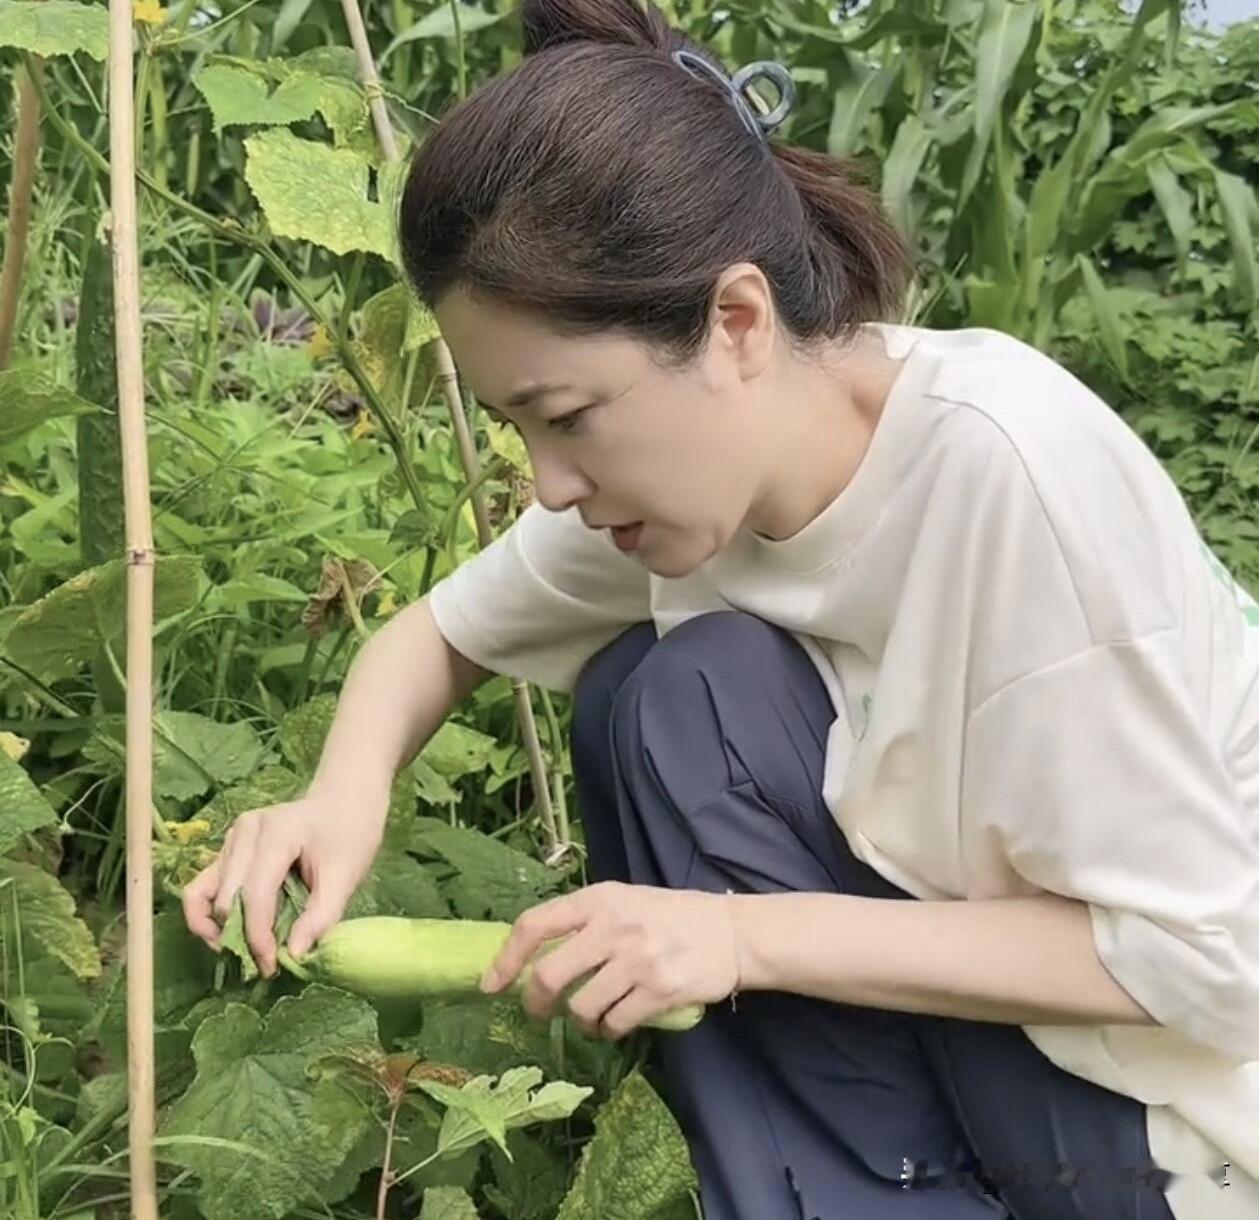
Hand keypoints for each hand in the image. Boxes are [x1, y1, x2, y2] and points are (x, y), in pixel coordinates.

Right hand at [181, 788, 386, 977]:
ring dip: (218, 928)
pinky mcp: (228, 849)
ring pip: (204, 893)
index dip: (258, 938)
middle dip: (238, 938)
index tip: (271, 967)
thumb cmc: (351, 833)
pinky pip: (206, 886)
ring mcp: (231, 839)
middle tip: (262, 963)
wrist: (345, 800)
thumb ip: (321, 916)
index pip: (254, 896)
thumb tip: (294, 955)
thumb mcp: (346, 875)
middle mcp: (244, 833)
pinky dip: (212, 914)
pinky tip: (231, 933)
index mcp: (275, 834)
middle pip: (225, 898)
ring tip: (242, 952)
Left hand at [480, 880, 741, 1039]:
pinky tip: (614, 1025)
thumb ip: (585, 922)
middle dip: (536, 1003)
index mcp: (599, 899)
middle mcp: (614, 927)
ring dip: (579, 1022)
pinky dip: (607, 1032)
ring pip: (582, 1008)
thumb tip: (531, 958)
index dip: (507, 958)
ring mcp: (637, 961)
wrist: (733, 932)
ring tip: (590, 1018)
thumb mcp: (625, 902)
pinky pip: (615, 1025)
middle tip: (539, 1012)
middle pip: (550, 975)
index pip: (536, 924)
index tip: (491, 984)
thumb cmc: (670, 916)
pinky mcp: (660, 992)